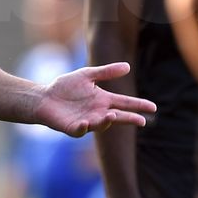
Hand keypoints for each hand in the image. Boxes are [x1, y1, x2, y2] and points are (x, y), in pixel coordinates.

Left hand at [37, 62, 155, 137]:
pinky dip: (83, 127)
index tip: (153, 107)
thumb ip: (106, 72)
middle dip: (130, 119)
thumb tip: (128, 67)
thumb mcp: (87, 75)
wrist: (45, 97)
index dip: (138, 105)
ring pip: (100, 124)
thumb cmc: (65, 87)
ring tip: (112, 115)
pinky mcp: (73, 128)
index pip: (125, 103)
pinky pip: (80, 130)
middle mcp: (98, 112)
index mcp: (103, 100)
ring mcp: (86, 122)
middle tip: (142, 121)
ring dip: (106, 121)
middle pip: (118, 117)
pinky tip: (85, 122)